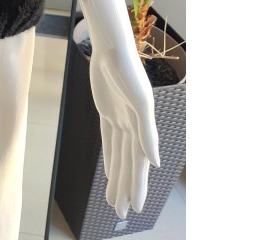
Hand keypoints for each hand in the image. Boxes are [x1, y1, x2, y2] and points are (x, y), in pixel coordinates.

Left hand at [88, 42, 159, 217]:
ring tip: (112, 199)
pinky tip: (109, 172)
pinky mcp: (108, 112)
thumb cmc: (128, 71)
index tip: (135, 206)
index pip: (139, 163)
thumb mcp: (139, 101)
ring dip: (116, 177)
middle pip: (128, 163)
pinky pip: (108, 140)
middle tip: (120, 211)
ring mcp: (120, 119)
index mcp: (143, 126)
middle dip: (125, 187)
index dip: (137, 184)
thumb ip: (147, 132)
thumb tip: (154, 162)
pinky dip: (109, 157)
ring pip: (118, 155)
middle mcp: (133, 126)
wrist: (111, 49)